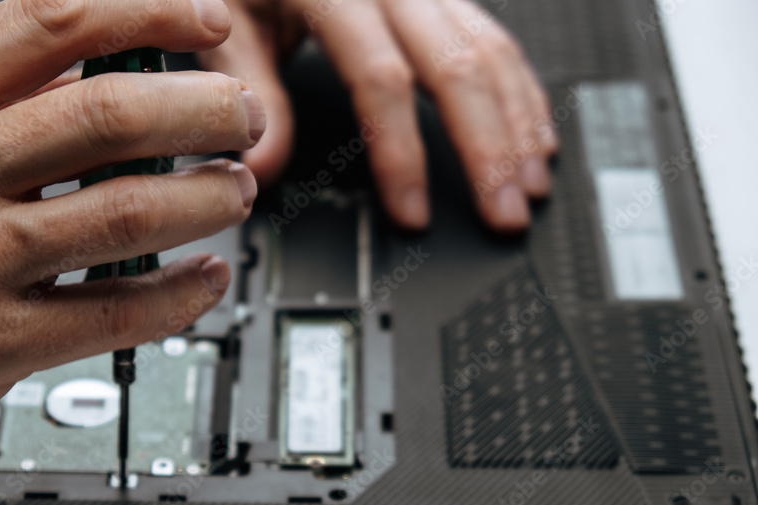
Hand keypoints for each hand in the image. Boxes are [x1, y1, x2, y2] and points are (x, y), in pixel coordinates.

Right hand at [0, 0, 263, 504]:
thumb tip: (79, 72)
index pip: (50, 22)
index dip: (149, 10)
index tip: (205, 19)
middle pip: (109, 114)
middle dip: (204, 108)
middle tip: (241, 114)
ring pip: (126, 212)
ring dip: (206, 198)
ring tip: (235, 191)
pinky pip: (113, 312)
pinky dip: (178, 294)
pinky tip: (205, 280)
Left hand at [197, 0, 556, 230]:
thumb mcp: (233, 27)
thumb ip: (249, 90)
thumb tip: (260, 166)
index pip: (382, 79)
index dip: (402, 152)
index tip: (414, 211)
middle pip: (456, 70)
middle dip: (486, 152)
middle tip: (502, 215)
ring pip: (491, 54)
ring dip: (517, 127)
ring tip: (529, 187)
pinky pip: (497, 42)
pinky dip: (522, 93)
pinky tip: (535, 136)